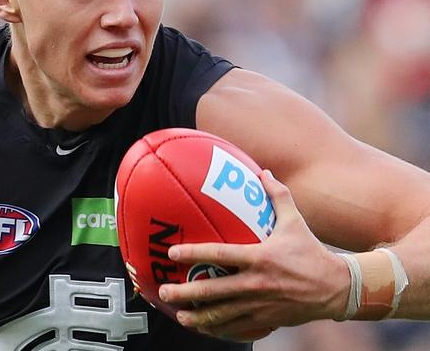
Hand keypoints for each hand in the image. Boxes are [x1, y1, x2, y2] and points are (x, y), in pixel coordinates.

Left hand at [158, 170, 348, 340]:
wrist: (336, 288)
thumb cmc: (311, 251)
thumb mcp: (295, 221)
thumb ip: (278, 195)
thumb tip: (264, 171)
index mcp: (260, 257)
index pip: (220, 255)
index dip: (194, 254)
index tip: (173, 253)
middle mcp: (256, 284)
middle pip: (213, 291)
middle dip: (185, 293)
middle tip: (164, 291)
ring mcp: (260, 305)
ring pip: (222, 315)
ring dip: (198, 317)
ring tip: (178, 316)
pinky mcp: (266, 320)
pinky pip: (237, 328)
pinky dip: (218, 330)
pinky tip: (204, 328)